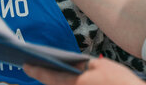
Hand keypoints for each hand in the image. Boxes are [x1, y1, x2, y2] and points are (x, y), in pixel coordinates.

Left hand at [23, 57, 145, 84]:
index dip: (36, 70)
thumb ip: (81, 64)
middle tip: (32, 66)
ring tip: (47, 69)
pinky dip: (67, 82)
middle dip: (44, 75)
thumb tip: (70, 63)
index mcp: (76, 84)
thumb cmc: (120, 82)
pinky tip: (67, 76)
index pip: (50, 76)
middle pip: (55, 84)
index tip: (25, 65)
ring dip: (56, 79)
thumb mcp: (100, 66)